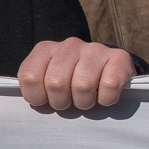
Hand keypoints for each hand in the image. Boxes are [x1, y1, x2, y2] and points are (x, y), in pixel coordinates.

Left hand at [16, 38, 135, 113]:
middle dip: (61, 102)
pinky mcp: (119, 57)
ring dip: (84, 102)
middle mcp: (69, 45)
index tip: (45, 100)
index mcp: (45, 50)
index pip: (30, 77)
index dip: (37, 97)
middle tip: (68, 102)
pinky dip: (106, 99)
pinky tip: (103, 95)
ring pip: (83, 86)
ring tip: (85, 99)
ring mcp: (94, 49)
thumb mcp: (45, 83)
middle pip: (56, 83)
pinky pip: (109, 85)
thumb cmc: (70, 83)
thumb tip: (34, 103)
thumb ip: (34, 88)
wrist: (108, 72)